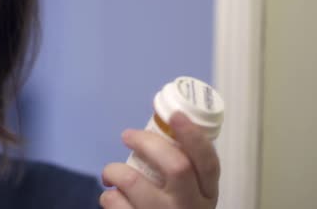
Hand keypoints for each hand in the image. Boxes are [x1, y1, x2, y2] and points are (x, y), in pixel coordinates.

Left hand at [100, 112, 219, 207]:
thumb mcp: (189, 194)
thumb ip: (183, 167)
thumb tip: (162, 126)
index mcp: (207, 194)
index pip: (208, 162)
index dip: (193, 136)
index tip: (175, 116)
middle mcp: (190, 207)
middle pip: (175, 165)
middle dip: (146, 142)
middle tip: (127, 135)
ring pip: (134, 182)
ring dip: (114, 171)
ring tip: (110, 174)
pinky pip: (115, 204)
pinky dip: (108, 196)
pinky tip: (112, 198)